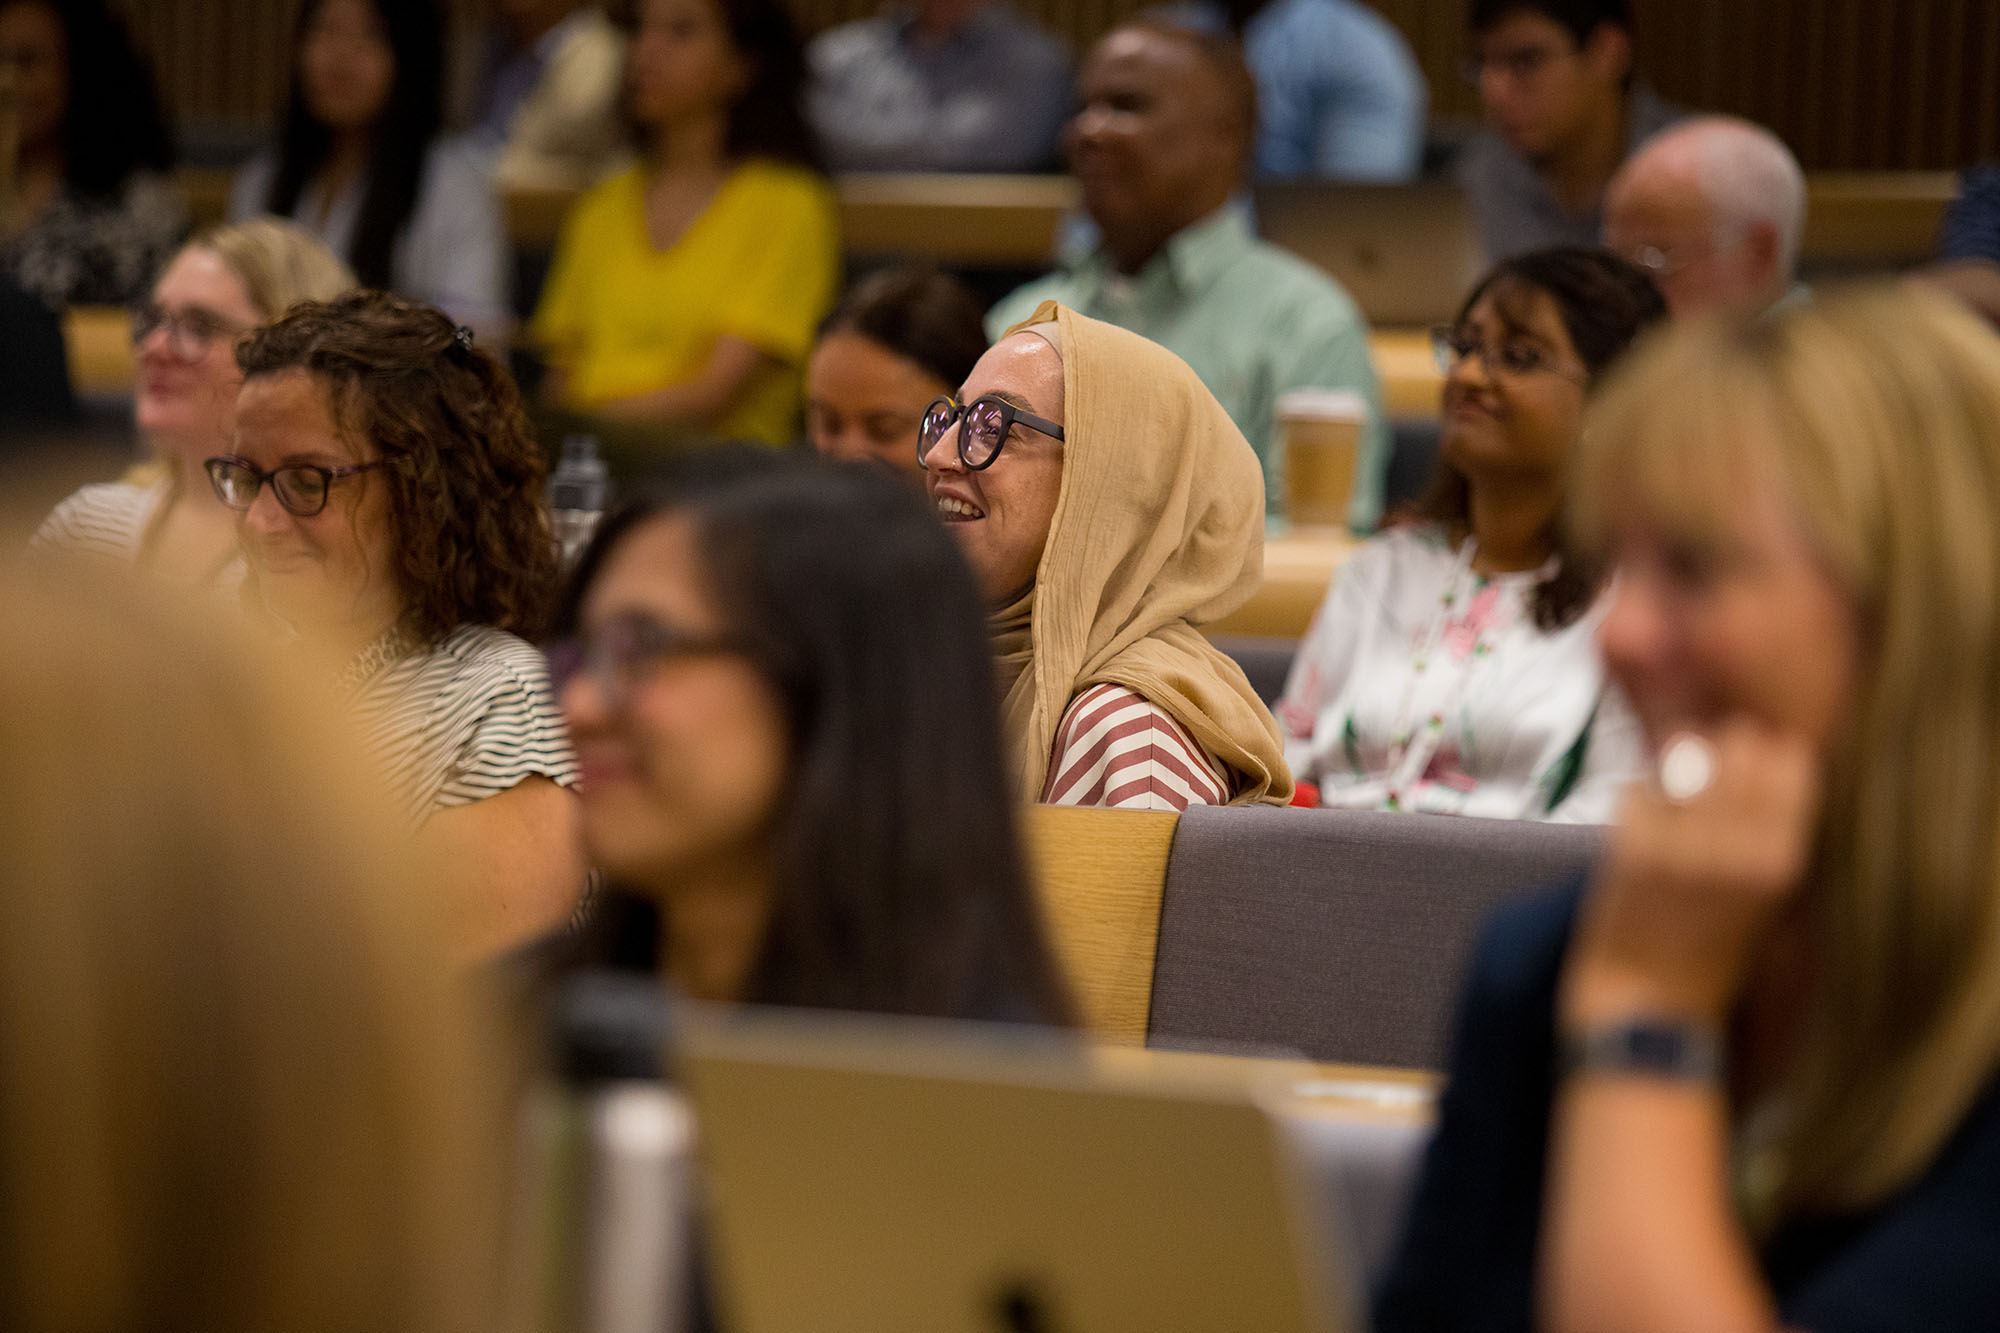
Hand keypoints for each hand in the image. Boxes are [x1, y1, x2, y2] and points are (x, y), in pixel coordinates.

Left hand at [1562, 720, 1821, 1028]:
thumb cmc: (1710, 958)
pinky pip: (1634, 789)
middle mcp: (1741, 849)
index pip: (1792, 757)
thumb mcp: (1769, 899)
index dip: (1766, 752)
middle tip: (1703, 785)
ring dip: (1673, 773)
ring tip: (1672, 810)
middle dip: (1719, 752)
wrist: (1650, 1014)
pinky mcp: (1631, 853)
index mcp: (1785, 861)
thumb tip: (1766, 755)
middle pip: (1737, 742)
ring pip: (1683, 756)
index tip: (1750, 766)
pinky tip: (1640, 834)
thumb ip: (1772, 834)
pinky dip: (1635, 803)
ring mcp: (1684, 848)